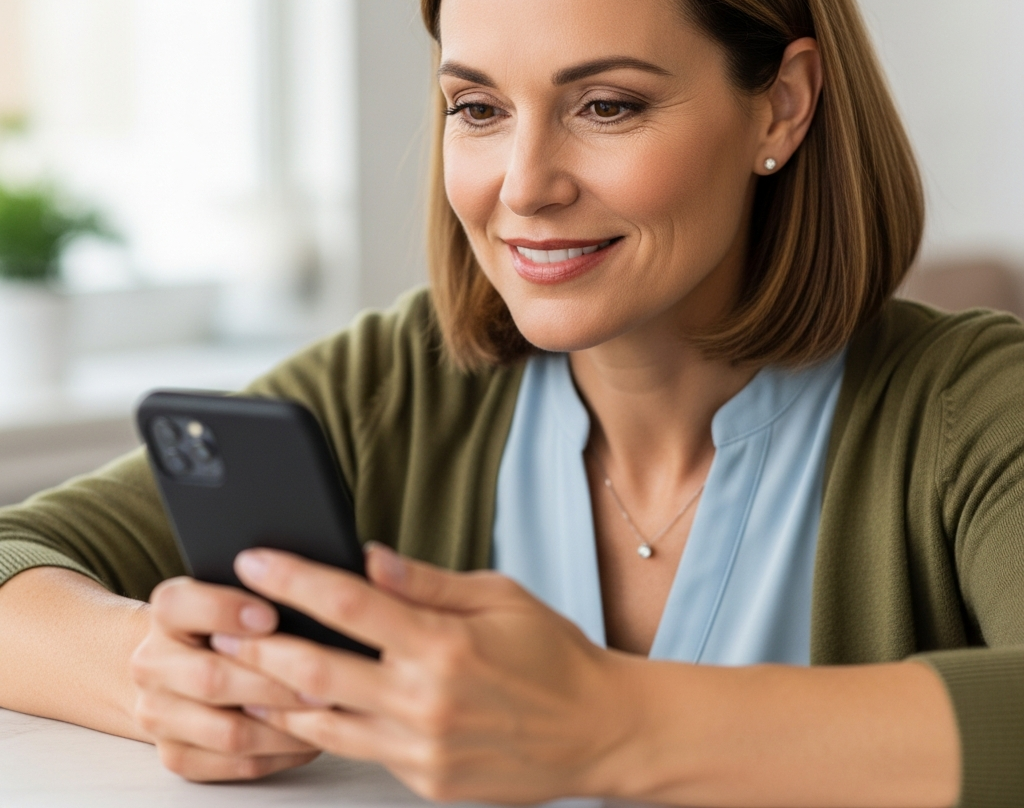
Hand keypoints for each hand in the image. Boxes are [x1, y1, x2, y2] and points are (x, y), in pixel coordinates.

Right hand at [130, 576, 320, 780]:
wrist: (180, 663)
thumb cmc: (228, 619)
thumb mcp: (234, 590)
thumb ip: (262, 588)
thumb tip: (314, 586)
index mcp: (167, 611)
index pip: (180, 606)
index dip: (226, 611)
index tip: (271, 615)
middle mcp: (152, 663)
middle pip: (211, 679)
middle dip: (274, 681)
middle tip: (323, 677)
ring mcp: (159, 715)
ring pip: (228, 732)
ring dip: (283, 724)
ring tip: (326, 710)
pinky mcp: (178, 755)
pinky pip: (234, 764)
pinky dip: (279, 753)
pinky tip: (312, 735)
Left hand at [213, 544, 637, 801]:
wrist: (597, 731)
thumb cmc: (552, 654)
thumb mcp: (499, 596)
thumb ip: (427, 582)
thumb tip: (369, 559)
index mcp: (446, 643)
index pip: (352, 603)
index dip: (296, 578)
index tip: (256, 558)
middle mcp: (426, 699)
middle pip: (318, 669)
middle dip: (260, 643)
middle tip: (219, 622)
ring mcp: (422, 748)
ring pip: (323, 721)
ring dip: (272, 694)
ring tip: (234, 669)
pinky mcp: (424, 780)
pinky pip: (355, 751)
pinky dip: (316, 728)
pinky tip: (291, 710)